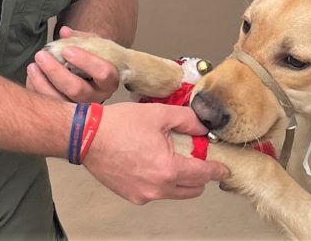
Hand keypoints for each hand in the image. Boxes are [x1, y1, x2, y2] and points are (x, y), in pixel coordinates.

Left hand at [26, 27, 119, 102]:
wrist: (94, 79)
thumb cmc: (94, 60)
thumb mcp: (94, 46)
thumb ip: (81, 38)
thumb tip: (64, 32)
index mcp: (109, 81)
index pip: (103, 73)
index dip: (85, 61)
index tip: (67, 50)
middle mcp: (97, 98)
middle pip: (76, 89)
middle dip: (55, 71)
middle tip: (41, 55)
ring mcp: (81, 110)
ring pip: (59, 101)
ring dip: (41, 83)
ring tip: (32, 66)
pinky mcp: (65, 115)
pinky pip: (48, 107)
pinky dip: (37, 91)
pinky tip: (32, 76)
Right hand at [82, 102, 229, 203]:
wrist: (86, 136)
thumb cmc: (118, 125)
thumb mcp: (158, 114)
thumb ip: (186, 119)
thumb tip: (203, 126)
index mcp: (168, 169)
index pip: (203, 175)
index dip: (217, 170)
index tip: (224, 169)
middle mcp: (158, 188)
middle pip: (192, 189)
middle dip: (199, 174)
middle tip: (195, 156)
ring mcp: (144, 195)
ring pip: (175, 192)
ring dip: (180, 179)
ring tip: (170, 156)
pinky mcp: (132, 195)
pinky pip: (156, 192)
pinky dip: (161, 181)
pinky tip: (151, 162)